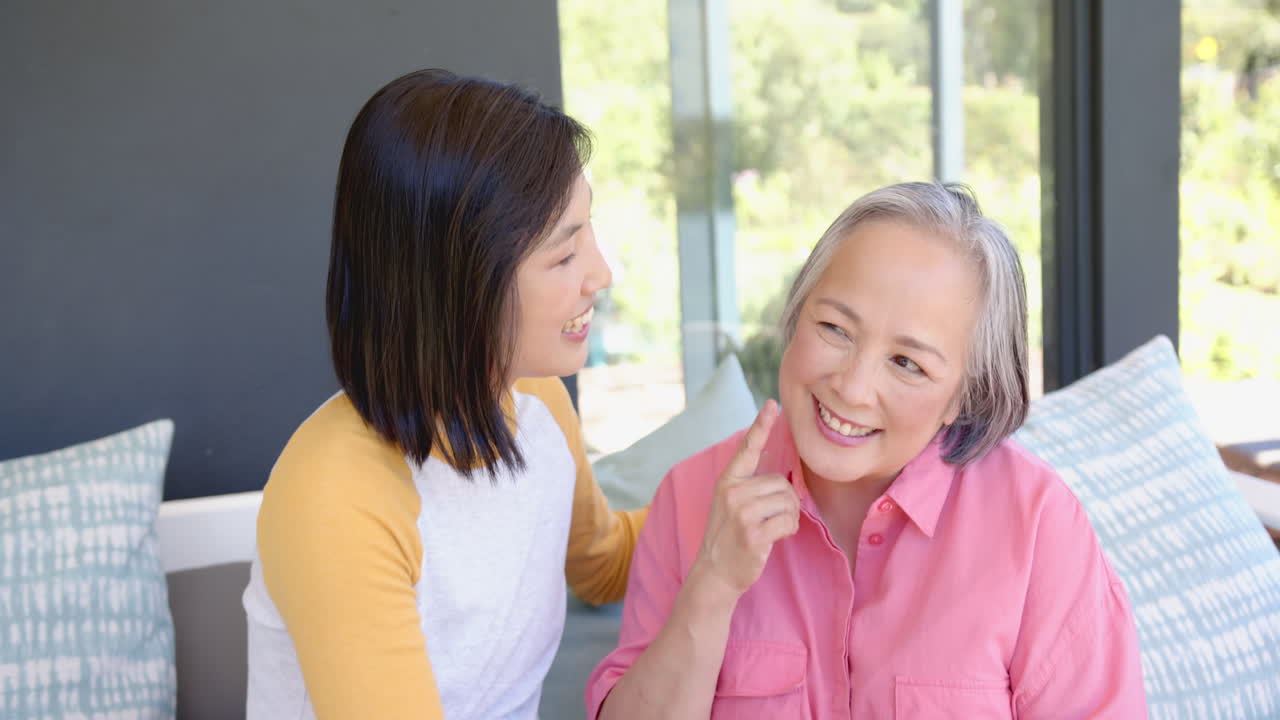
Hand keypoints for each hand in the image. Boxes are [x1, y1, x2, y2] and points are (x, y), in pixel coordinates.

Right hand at [689, 399, 799, 603]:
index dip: (760, 425)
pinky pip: (788, 522)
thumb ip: (750, 485)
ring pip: (788, 502)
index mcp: (727, 482)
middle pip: (781, 482)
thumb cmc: (729, 537)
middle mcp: (732, 493)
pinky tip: (775, 537)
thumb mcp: (732, 504)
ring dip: (789, 517)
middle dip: (787, 500)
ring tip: (773, 528)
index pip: (747, 448)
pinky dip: (789, 530)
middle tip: (773, 517)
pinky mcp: (753, 534)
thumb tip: (781, 469)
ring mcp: (741, 513)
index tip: (772, 404)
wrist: (715, 573)